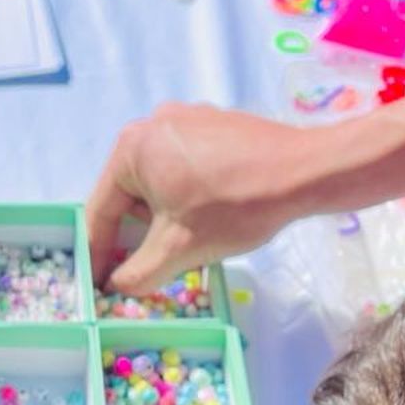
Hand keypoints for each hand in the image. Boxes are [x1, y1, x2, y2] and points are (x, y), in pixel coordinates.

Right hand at [87, 102, 316, 291]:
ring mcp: (186, 118)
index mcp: (131, 148)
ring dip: (166, 214)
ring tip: (191, 239)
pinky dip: (188, 194)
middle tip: (154, 263)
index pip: (101, 209)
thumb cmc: (235, 206)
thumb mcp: (178, 250)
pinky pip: (185, 166)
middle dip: (139, 232)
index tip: (99, 282)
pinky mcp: (215, 123)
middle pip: (129, 194)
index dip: (97, 253)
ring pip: (159, 181)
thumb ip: (137, 274)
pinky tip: (214, 213)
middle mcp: (152, 123)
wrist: (307, 172)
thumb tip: (116, 287)